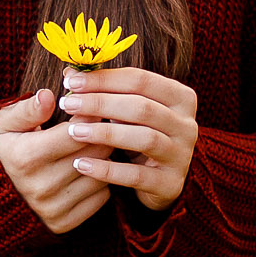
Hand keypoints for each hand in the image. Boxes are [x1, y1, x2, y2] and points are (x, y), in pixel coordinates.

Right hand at [0, 89, 111, 233]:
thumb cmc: (4, 150)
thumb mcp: (6, 124)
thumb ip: (28, 109)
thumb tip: (48, 96)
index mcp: (26, 157)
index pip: (76, 133)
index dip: (89, 116)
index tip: (92, 108)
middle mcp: (41, 186)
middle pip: (94, 153)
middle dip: (100, 135)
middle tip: (98, 125)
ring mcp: (53, 208)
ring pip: (102, 175)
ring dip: (103, 160)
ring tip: (91, 148)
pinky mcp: (63, 224)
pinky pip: (101, 197)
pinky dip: (100, 183)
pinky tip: (87, 172)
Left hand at [59, 66, 198, 212]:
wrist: (161, 182)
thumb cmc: (140, 135)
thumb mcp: (129, 110)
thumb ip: (105, 90)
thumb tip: (69, 72)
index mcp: (181, 97)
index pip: (140, 79)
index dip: (104, 78)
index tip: (71, 81)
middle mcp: (187, 125)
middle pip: (142, 107)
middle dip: (100, 103)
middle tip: (68, 103)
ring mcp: (181, 156)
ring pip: (144, 138)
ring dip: (104, 133)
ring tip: (72, 131)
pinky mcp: (170, 184)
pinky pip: (136, 176)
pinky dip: (107, 170)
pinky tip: (81, 164)